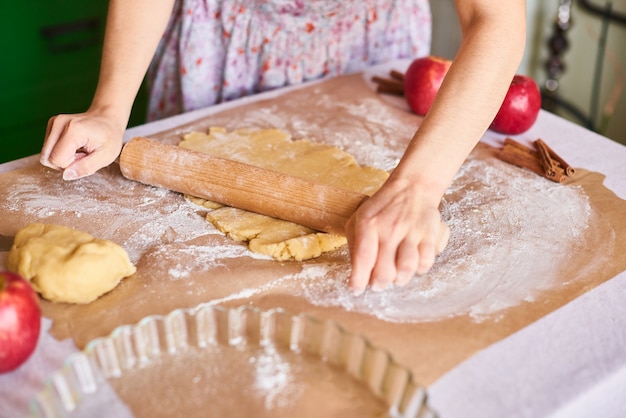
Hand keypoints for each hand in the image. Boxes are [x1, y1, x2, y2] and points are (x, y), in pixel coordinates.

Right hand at [40, 112, 125, 179]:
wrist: (108, 118)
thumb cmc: (110, 137)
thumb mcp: (105, 156)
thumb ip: (86, 167)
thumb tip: (66, 175)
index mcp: (73, 131)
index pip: (56, 160)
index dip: (70, 165)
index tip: (85, 157)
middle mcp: (59, 124)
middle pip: (47, 158)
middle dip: (64, 163)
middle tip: (83, 155)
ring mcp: (54, 122)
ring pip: (46, 154)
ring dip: (63, 158)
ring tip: (80, 150)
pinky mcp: (52, 125)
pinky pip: (49, 148)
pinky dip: (61, 151)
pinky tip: (75, 146)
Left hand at [346, 177, 449, 294]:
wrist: (412, 188)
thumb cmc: (382, 207)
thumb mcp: (359, 218)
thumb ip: (355, 244)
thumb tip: (356, 272)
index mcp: (369, 224)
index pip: (363, 258)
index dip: (359, 279)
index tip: (356, 290)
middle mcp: (390, 228)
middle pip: (385, 271)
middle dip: (379, 283)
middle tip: (378, 283)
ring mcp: (411, 231)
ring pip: (406, 269)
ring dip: (400, 278)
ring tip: (396, 275)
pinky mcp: (429, 234)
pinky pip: (426, 262)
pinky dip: (419, 269)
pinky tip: (413, 264)